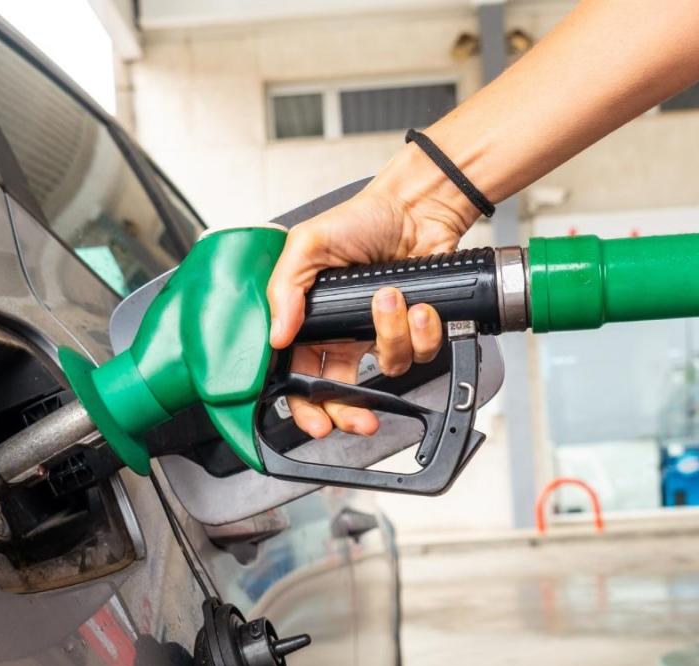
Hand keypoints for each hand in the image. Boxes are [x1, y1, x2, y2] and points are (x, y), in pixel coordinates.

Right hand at [266, 148, 478, 437]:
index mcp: (311, 320)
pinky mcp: (416, 329)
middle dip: (352, 412)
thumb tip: (276, 336)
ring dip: (392, 335)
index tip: (317, 423)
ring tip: (391, 297)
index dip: (307, 407)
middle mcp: (345, 334)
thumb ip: (285, 289)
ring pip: (388, 366)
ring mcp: (380, 333)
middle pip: (344, 394)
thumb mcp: (307, 244)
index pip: (299, 376)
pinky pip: (422, 351)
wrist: (415, 208)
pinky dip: (423, 330)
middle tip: (362, 419)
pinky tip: (418, 305)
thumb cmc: (360, 219)